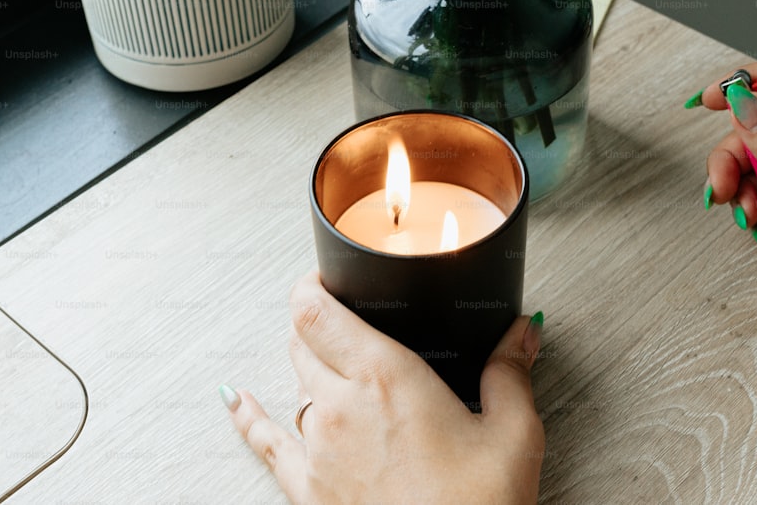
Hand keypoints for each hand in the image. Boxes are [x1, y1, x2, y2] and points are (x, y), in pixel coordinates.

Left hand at [221, 271, 544, 503]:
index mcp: (387, 378)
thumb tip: (520, 332)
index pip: (317, 312)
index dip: (310, 284)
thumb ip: (510, 373)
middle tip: (337, 310)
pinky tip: (236, 401)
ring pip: (293, 384)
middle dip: (316, 320)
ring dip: (307, 364)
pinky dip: (247, 416)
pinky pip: (266, 442)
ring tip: (323, 354)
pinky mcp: (307, 489)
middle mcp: (340, 407)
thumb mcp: (513, 434)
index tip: (323, 273)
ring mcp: (318, 450)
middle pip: (302, 340)